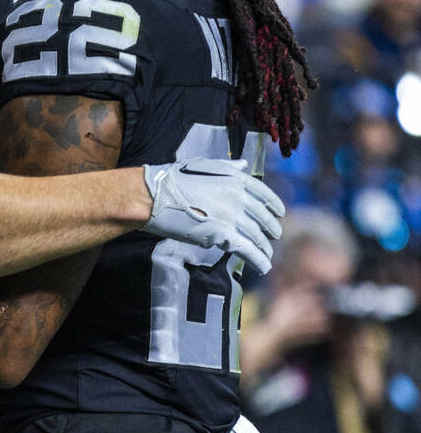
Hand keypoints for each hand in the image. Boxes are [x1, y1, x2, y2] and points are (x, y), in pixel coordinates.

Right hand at [143, 158, 284, 273]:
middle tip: (275, 236)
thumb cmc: (171, 179)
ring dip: (264, 247)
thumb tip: (243, 165)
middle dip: (271, 229)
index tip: (279, 214)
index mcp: (235, 178)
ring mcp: (231, 216)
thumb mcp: (203, 165)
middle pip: (263, 217)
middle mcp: (238, 196)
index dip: (275, 206)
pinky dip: (258, 260)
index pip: (264, 194)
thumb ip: (227, 167)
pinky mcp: (222, 234)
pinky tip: (264, 267)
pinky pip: (247, 250)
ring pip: (256, 236)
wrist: (153, 196)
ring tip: (267, 255)